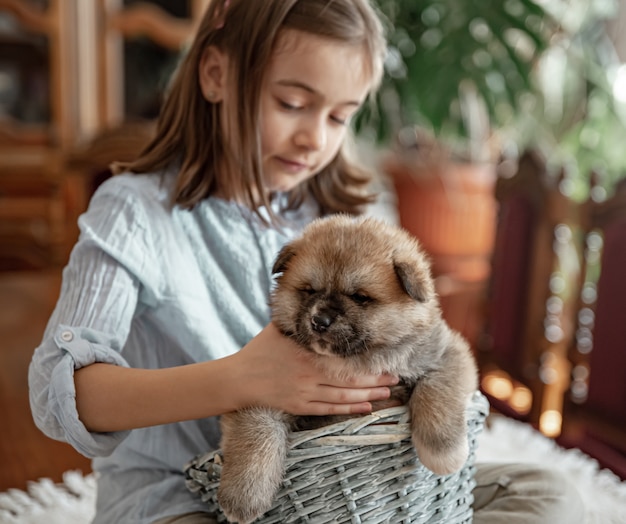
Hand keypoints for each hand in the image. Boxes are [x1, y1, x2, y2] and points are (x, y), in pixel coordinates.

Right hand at [230, 323, 397, 415]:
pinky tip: (364, 406)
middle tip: (396, 377)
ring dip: (367, 395)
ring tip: (387, 392)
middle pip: (349, 378)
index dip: (367, 361)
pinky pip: (328, 409)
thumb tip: (315, 296)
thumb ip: (299, 318)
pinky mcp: (298, 406)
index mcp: (307, 353)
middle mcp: (309, 373)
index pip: (344, 359)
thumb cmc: (260, 350)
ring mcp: (304, 392)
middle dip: (375, 379)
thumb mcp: (279, 328)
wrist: (238, 378)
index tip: (387, 359)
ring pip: (342, 396)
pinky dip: (348, 408)